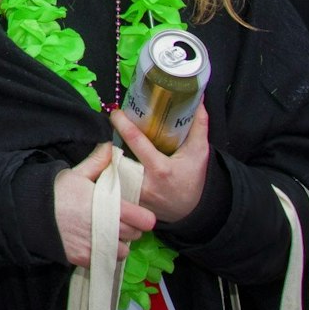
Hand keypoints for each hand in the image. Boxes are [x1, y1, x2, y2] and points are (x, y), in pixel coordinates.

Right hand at [54, 143, 156, 267]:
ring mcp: (96, 246)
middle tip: (118, 220)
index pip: (144, 220)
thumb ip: (98, 162)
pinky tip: (94, 243)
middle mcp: (108, 229)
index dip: (142, 217)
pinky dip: (103, 254)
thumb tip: (109, 146)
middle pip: (135, 235)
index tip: (135, 214)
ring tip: (107, 234)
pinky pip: (105, 261)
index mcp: (111, 207)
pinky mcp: (85, 259)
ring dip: (118, 244)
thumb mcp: (77, 174)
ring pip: (122, 251)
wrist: (30, 212)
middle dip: (130, 228)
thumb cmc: (56, 191)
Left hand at [111, 106, 210, 223]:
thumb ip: (199, 125)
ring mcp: (134, 194)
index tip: (116, 112)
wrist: (191, 210)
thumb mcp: (200, 152)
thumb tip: (198, 99)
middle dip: (111, 140)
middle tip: (110, 128)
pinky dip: (111, 171)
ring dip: (109, 156)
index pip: (136, 141)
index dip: (123, 124)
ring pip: (113, 169)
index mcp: (160, 168)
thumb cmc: (194, 178)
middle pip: (118, 155)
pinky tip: (111, 162)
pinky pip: (114, 182)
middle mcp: (144, 182)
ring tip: (109, 144)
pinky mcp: (129, 201)